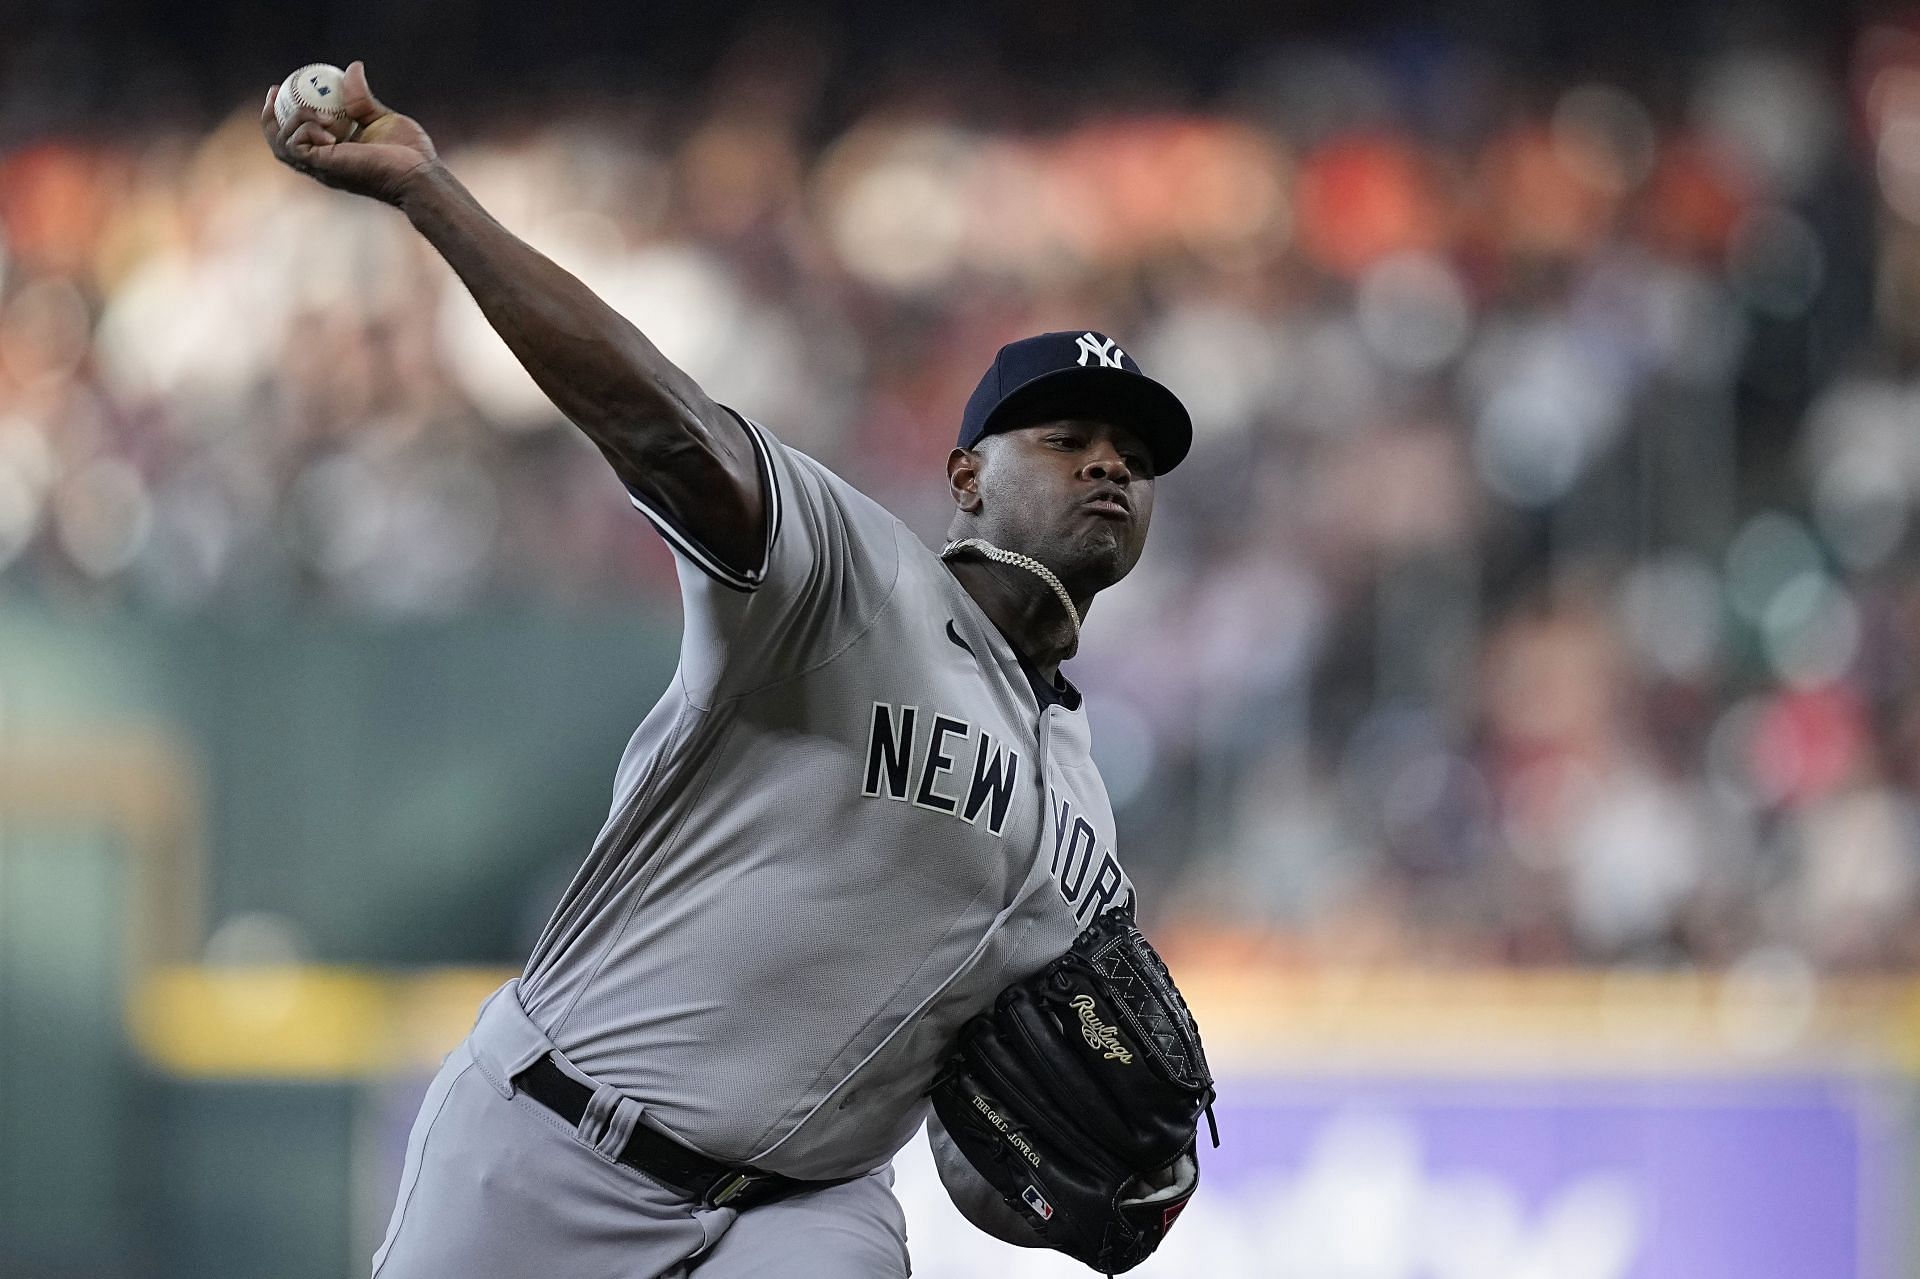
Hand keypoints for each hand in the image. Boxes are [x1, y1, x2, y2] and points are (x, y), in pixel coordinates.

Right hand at [262, 61, 438, 205]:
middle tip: (276, 92)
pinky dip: (304, 129)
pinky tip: (327, 126)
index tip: (280, 88)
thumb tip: (353, 68)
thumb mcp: (380, 118)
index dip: (281, 113)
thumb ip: (361, 98)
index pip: (295, 136)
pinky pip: (296, 145)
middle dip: (270, 116)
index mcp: (332, 154)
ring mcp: (322, 168)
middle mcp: (322, 163)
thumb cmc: (407, 152)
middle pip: (278, 143)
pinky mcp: (324, 167)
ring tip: (320, 114)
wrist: (418, 172)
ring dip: (292, 119)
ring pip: (281, 143)